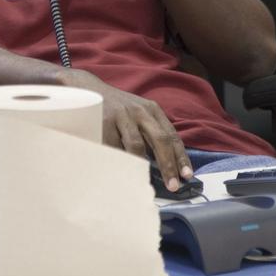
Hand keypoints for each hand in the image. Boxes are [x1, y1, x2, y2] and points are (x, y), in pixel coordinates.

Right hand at [63, 70, 192, 190]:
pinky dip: (120, 162)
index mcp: (151, 110)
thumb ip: (151, 132)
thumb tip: (166, 165)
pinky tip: (122, 172)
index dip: (180, 157)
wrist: (88, 89)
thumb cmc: (118, 108)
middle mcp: (139, 111)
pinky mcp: (103, 122)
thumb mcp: (138, 113)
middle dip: (167, 165)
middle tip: (172, 186)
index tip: (187, 176)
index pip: (171, 135)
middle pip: (159, 140)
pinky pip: (115, 148)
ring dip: (142, 166)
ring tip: (145, 182)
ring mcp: (121, 116)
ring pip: (136, 146)